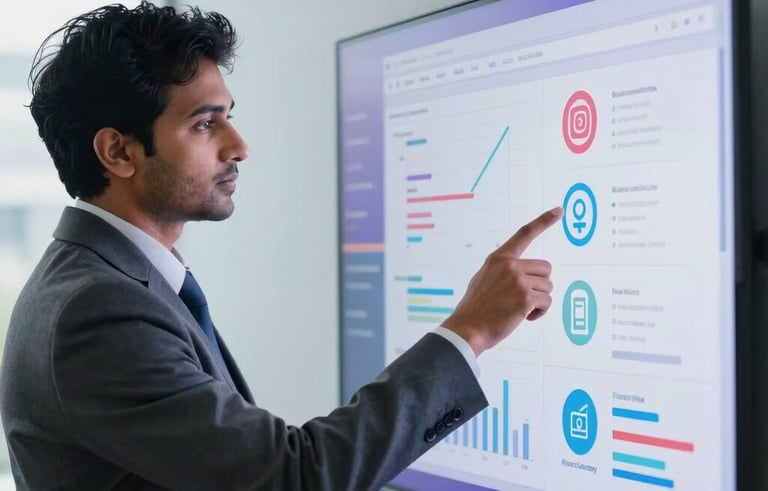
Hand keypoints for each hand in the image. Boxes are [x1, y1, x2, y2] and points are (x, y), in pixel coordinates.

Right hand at [442, 206, 563, 355]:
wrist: (468, 329)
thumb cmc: (476, 309)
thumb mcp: (483, 279)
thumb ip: (502, 271)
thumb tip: (521, 274)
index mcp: (499, 258)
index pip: (524, 234)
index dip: (544, 221)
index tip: (559, 210)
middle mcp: (510, 265)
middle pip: (545, 268)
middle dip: (540, 285)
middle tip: (523, 299)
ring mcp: (518, 280)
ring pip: (547, 287)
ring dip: (539, 301)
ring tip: (519, 310)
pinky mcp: (526, 297)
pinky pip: (546, 302)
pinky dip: (539, 312)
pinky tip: (523, 317)